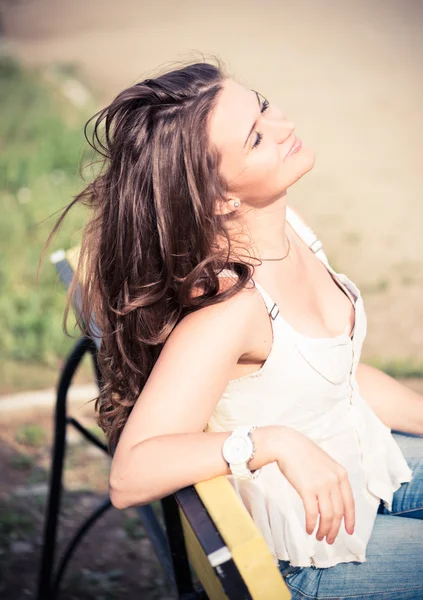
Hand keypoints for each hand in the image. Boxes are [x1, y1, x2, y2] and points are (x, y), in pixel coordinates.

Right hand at [276, 427, 354, 543]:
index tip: (349, 531)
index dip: (350, 520)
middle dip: (335, 529)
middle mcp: (334, 481)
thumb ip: (332, 478)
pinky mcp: (307, 489)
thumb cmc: (302, 452)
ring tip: (319, 537)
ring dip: (324, 530)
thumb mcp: (324, 463)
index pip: (350, 503)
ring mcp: (322, 485)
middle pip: (339, 512)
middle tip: (330, 539)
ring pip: (328, 516)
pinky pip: (313, 513)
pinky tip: (309, 529)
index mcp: (341, 474)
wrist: (286, 444)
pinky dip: (312, 524)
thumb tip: (333, 499)